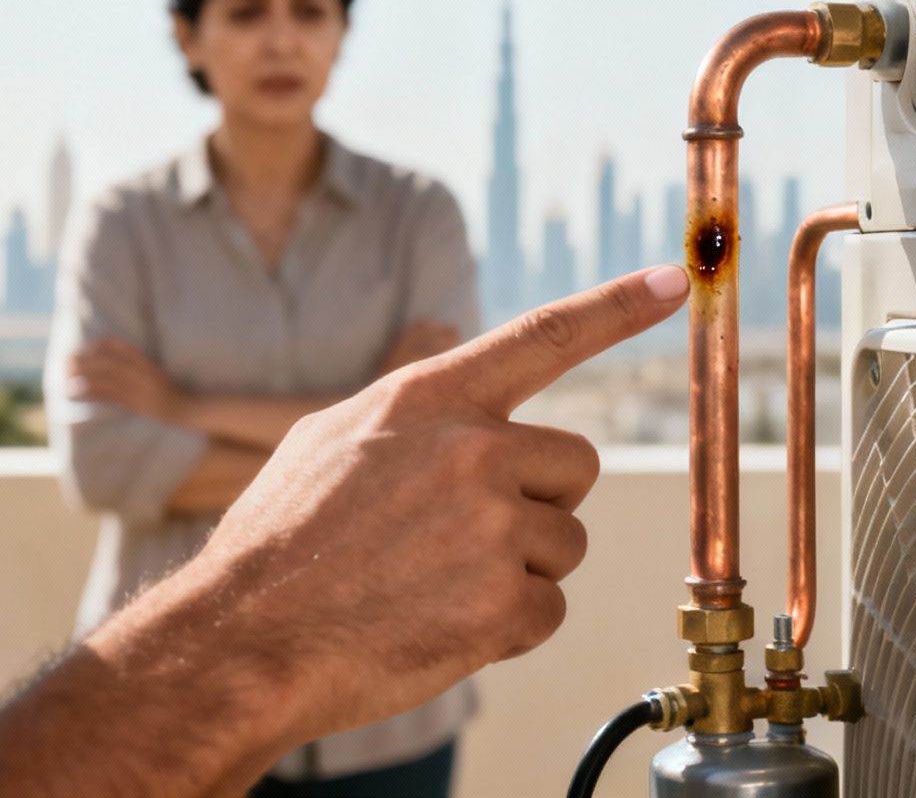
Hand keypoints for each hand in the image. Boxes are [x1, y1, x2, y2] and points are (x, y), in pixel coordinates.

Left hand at [68, 338, 186, 421]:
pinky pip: (110, 395)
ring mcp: (138, 387)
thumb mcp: (155, 373)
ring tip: (66, 377)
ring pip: (107, 377)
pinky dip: (91, 392)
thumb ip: (137, 366)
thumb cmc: (169, 392)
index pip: (121, 347)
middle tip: (67, 361)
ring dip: (84, 376)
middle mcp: (141, 372)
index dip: (101, 345)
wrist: (186, 409)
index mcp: (147, 362)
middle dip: (86, 361)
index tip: (86, 347)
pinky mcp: (135, 402)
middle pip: (109, 362)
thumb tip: (109, 362)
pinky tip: (77, 392)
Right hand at [165, 265, 689, 768]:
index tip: (673, 278)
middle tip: (459, 536)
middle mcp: (472, 448)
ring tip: (433, 582)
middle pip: (575, 466)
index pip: (542, 336)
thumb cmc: (279, 542)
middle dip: (538, 501)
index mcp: (430, 398)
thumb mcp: (332, 437)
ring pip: (565, 543)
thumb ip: (413, 406)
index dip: (616, 306)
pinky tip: (439, 623)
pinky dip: (506, 627)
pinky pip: (548, 609)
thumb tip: (457, 378)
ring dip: (518, 569)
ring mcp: (492, 524)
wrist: (242, 638)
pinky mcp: (503, 600)